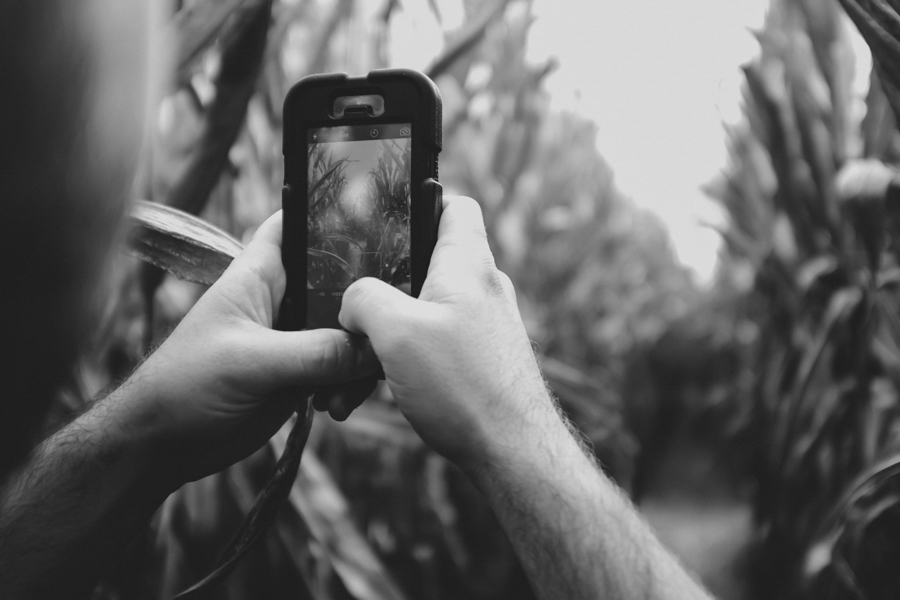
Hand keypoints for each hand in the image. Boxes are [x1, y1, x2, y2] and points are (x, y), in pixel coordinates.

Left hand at [132, 211, 377, 484]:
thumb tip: (371, 350)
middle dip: (367, 303)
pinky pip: (343, 370)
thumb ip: (314, 352)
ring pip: (350, 332)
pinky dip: (352, 385)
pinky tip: (339, 406)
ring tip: (350, 390)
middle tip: (387, 328)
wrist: (164, 443)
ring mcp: (296, 339)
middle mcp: (284, 301)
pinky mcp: (303, 375)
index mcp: (261, 276)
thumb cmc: (185, 384)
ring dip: (362, 357)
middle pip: (341, 282)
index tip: (380, 219)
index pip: (298, 223)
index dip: (333, 214)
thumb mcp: (251, 362)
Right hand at [338, 196, 554, 472]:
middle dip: (384, 283)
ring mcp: (482, 325)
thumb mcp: (397, 332)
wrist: (512, 452)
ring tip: (355, 366)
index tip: (382, 221)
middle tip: (352, 303)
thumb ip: (365, 299)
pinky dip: (403, 359)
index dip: (419, 202)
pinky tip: (378, 388)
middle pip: (427, 262)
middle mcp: (481, 288)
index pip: (454, 205)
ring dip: (386, 333)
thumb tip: (354, 301)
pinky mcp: (478, 357)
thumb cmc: (464, 386)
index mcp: (467, 265)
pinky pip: (432, 344)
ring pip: (423, 311)